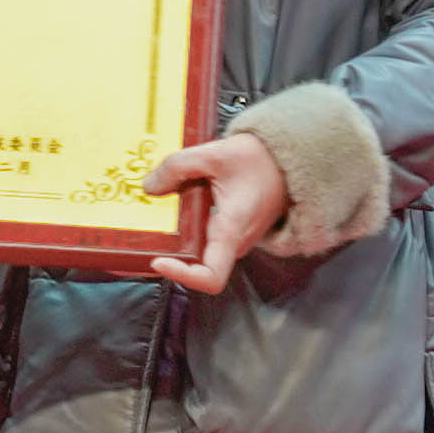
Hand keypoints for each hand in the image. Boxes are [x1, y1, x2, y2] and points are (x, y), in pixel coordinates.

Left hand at [144, 129, 291, 296]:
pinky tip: (177, 202)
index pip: (210, 277)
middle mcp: (235, 242)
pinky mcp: (233, 231)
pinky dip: (188, 226)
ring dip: (178, 236)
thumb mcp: (213, 155)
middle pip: (197, 265)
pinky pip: (206, 237)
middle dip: (169, 251)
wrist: (288, 158)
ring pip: (199, 249)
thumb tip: (150, 186)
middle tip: (145, 231)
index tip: (159, 260)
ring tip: (157, 211)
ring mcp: (235, 239)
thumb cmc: (260, 159)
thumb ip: (177, 167)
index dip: (181, 275)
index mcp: (232, 231)